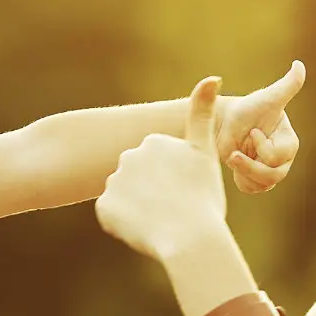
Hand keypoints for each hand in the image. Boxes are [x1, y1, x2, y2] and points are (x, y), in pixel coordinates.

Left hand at [96, 75, 228, 261]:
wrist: (190, 239)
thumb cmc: (204, 199)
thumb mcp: (206, 154)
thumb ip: (203, 115)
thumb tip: (212, 76)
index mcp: (153, 143)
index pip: (158, 166)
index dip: (173, 184)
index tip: (185, 193)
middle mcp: (128, 156)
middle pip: (139, 180)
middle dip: (152, 193)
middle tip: (174, 209)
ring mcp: (113, 182)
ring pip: (126, 198)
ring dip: (138, 209)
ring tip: (160, 221)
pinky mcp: (103, 207)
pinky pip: (113, 216)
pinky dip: (126, 225)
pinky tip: (143, 229)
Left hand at [216, 61, 304, 193]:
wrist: (228, 123)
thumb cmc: (248, 109)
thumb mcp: (267, 98)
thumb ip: (287, 85)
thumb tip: (300, 64)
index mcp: (289, 141)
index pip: (278, 156)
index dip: (262, 147)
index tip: (252, 131)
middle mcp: (284, 159)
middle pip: (273, 176)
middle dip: (250, 165)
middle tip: (234, 154)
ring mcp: (272, 171)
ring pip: (263, 185)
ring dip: (244, 172)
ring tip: (234, 156)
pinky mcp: (258, 180)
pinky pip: (252, 189)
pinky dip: (242, 180)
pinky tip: (236, 164)